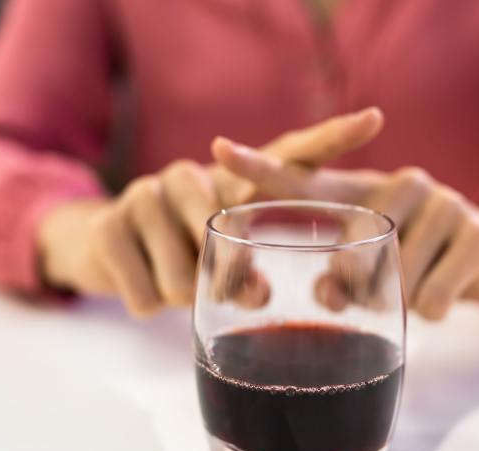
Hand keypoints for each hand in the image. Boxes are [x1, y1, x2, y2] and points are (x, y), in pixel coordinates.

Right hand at [37, 108, 383, 316]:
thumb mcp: (220, 259)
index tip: (375, 119)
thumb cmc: (182, 254)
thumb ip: (249, 272)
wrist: (103, 249)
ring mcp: (146, 194)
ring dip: (180, 296)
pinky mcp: (109, 224)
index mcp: (234, 183)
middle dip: (226, 281)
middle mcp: (193, 176)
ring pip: (183, 277)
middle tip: (226, 290)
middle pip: (225, 240)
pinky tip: (142, 287)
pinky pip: (144, 294)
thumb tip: (261, 298)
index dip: (332, 138)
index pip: (289, 155)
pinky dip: (146, 305)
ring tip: (173, 280)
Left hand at [212, 140, 478, 319]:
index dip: (261, 167)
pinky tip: (444, 293)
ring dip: (397, 303)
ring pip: (394, 283)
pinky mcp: (477, 236)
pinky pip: (432, 301)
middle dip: (354, 290)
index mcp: (363, 193)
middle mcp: (401, 185)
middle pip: (351, 255)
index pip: (305, 181)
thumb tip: (323, 293)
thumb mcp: (373, 266)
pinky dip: (433, 312)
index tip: (218, 148)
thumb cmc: (414, 259)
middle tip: (370, 292)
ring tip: (417, 283)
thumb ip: (336, 280)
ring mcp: (444, 204)